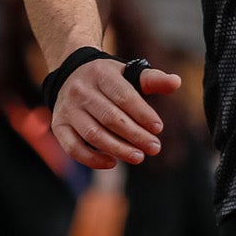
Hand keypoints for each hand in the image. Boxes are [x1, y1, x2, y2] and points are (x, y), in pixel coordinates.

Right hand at [51, 56, 183, 168]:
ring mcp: (68, 109)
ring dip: (118, 149)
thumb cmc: (107, 79)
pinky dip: (92, 159)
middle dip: (135, 135)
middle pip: (110, 117)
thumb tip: (176, 82)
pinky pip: (73, 147)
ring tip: (139, 157)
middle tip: (155, 148)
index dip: (142, 114)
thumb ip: (152, 79)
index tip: (159, 128)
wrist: (71, 75)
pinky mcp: (59, 126)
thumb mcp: (128, 73)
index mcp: (101, 74)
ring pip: (93, 134)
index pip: (124, 96)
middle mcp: (81, 91)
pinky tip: (112, 163)